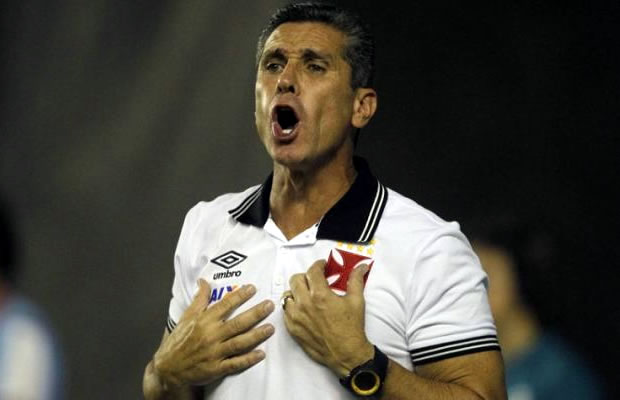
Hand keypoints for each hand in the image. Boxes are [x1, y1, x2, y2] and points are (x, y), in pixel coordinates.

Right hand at [153, 280, 274, 388]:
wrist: (168, 368)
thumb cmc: (179, 341)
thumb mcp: (187, 317)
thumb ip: (199, 299)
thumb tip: (204, 281)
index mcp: (204, 321)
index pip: (225, 305)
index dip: (239, 296)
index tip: (253, 288)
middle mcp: (210, 335)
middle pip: (237, 323)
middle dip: (255, 314)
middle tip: (269, 306)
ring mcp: (214, 353)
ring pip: (239, 343)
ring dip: (256, 335)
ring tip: (270, 328)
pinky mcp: (216, 368)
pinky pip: (235, 364)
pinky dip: (248, 359)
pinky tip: (261, 354)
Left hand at [283, 260, 373, 377]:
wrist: (346, 353)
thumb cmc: (351, 328)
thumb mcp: (357, 301)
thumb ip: (356, 280)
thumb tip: (360, 267)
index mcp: (320, 295)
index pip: (312, 271)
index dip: (318, 265)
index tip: (322, 266)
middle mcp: (305, 304)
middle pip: (296, 279)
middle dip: (306, 276)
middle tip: (314, 280)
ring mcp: (296, 317)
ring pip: (287, 295)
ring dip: (296, 291)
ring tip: (306, 294)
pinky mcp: (292, 328)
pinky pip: (286, 311)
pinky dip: (292, 306)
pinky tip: (302, 308)